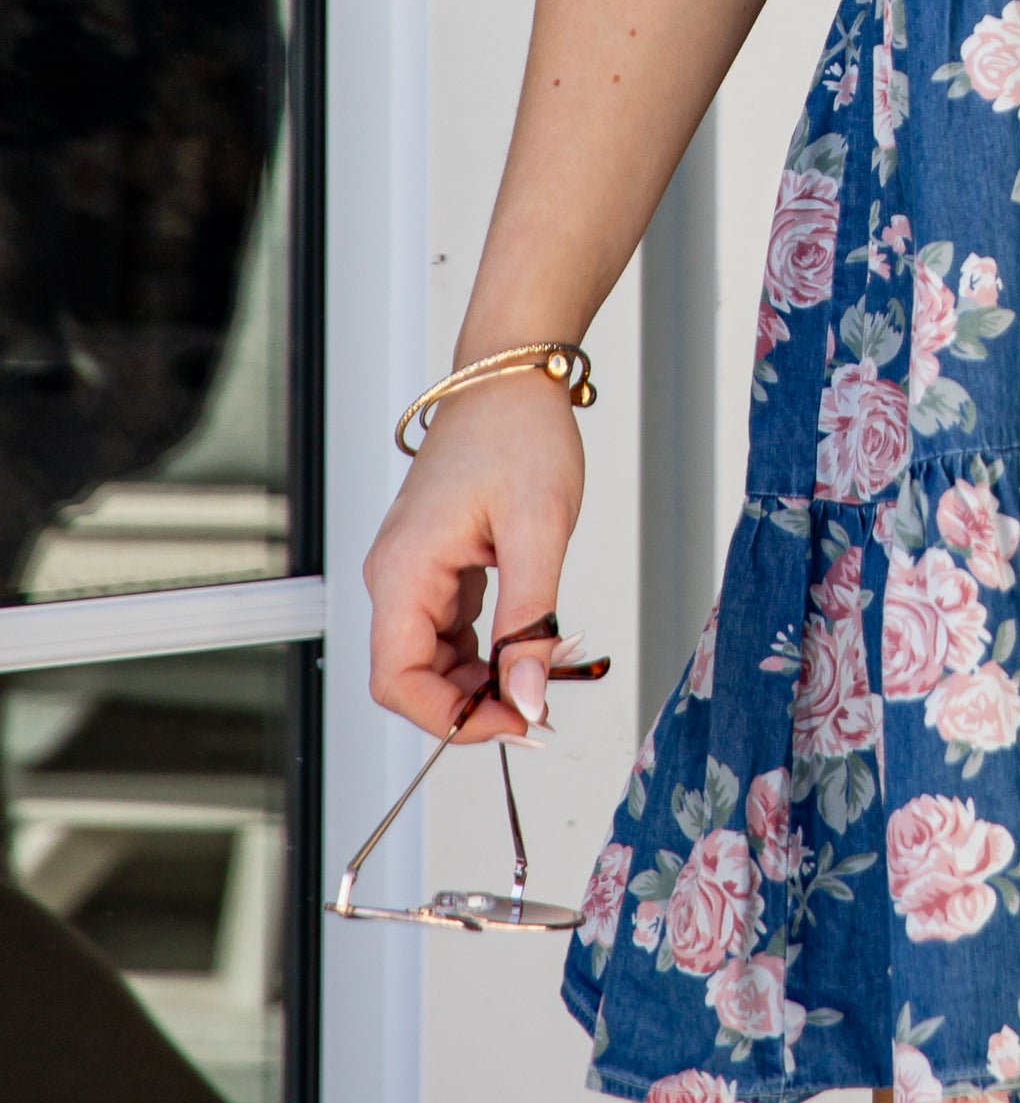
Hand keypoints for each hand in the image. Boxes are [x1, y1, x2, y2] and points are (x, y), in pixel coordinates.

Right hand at [363, 375, 587, 744]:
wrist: (511, 378)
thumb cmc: (518, 434)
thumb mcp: (538, 531)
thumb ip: (531, 622)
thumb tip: (527, 697)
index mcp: (404, 570)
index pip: (396, 679)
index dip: (451, 717)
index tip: (513, 723)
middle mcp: (395, 576)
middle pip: (412, 676)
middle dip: (472, 703)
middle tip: (538, 706)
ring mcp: (413, 572)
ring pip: (432, 658)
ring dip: (482, 679)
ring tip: (541, 673)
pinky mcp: (436, 566)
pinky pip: (448, 630)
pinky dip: (486, 649)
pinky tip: (528, 645)